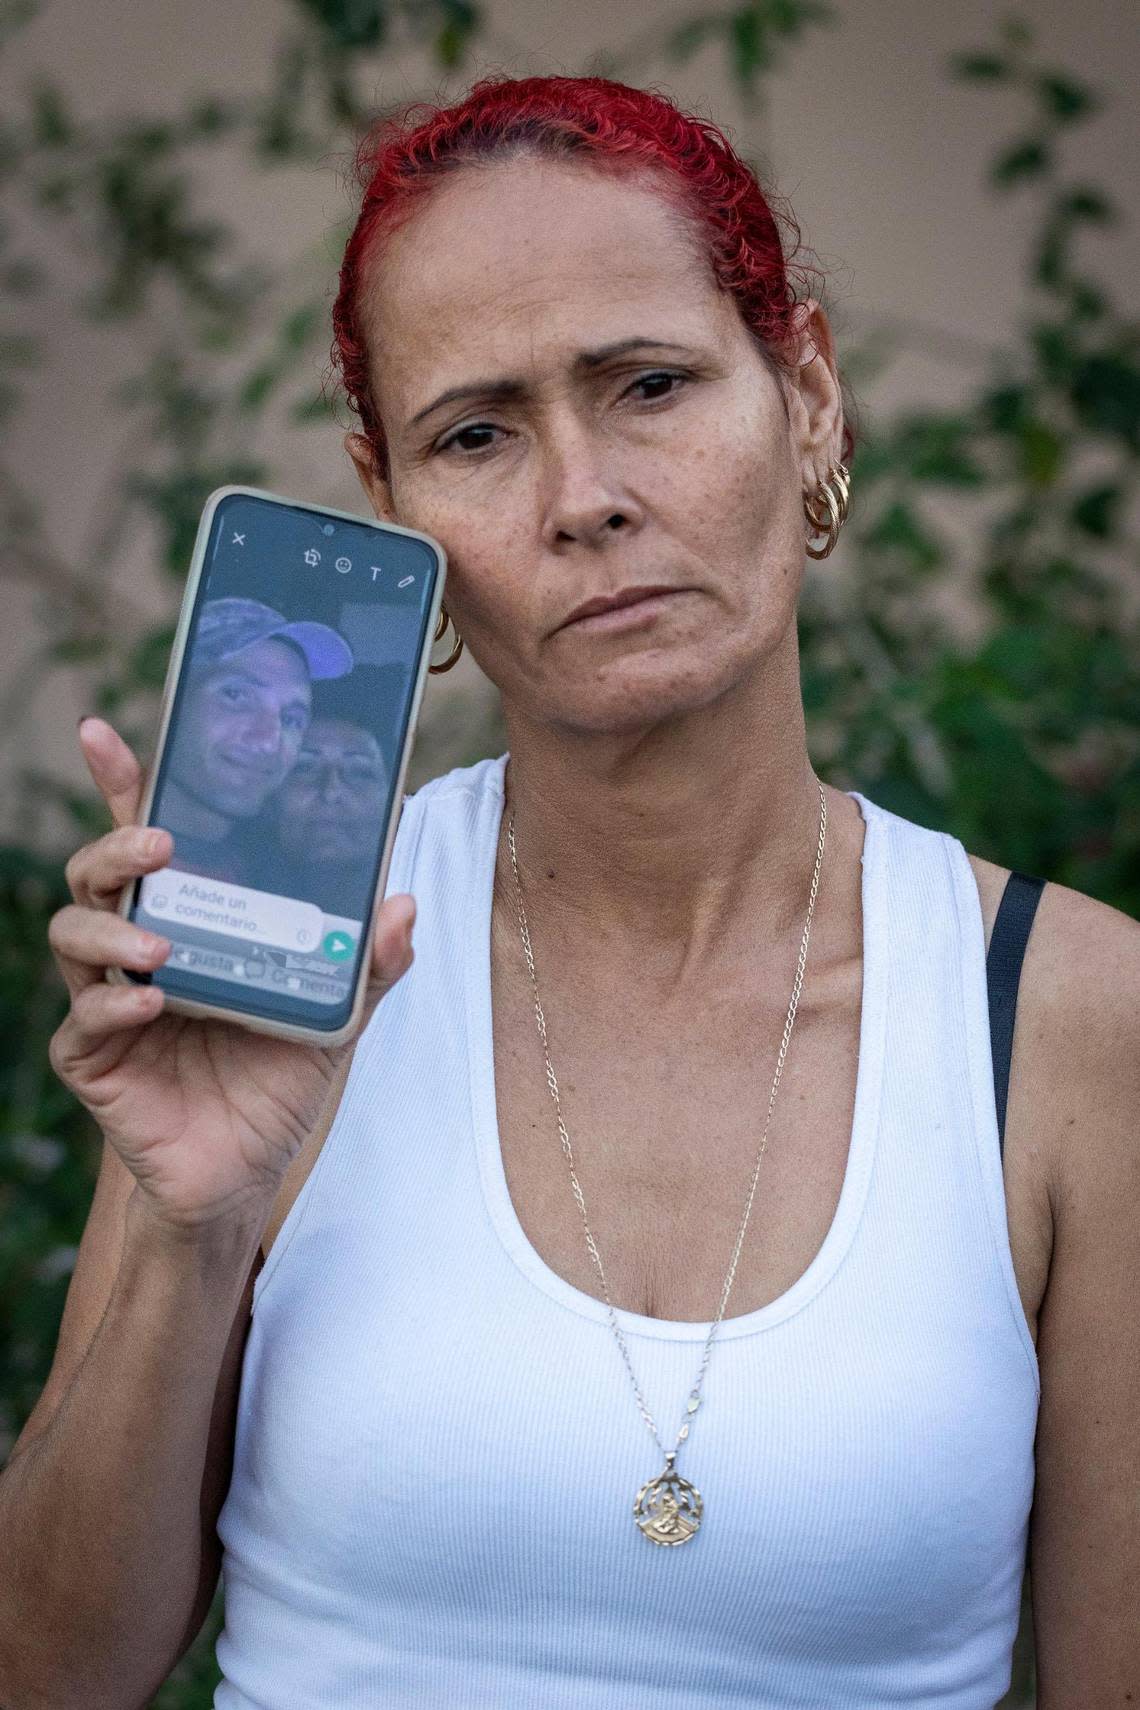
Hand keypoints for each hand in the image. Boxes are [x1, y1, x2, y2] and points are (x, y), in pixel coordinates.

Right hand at [47, 718, 415, 1232]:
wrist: (246, 1171)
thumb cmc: (278, 1079)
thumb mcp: (336, 1016)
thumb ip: (368, 965)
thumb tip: (402, 904)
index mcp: (194, 919)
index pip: (151, 839)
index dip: (124, 783)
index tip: (103, 732)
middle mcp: (142, 945)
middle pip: (99, 870)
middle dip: (117, 843)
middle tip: (162, 843)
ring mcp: (110, 998)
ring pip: (73, 931)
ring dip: (112, 923)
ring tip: (161, 942)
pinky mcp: (95, 1057)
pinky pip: (82, 1018)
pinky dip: (113, 1004)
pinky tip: (151, 1002)